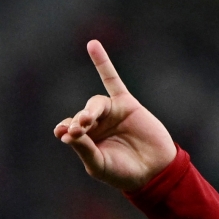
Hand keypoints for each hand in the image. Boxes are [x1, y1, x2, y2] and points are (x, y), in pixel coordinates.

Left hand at [54, 40, 175, 191]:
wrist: (154, 171)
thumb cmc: (123, 173)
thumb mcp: (98, 164)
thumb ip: (84, 148)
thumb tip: (67, 133)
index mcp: (85, 140)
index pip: (69, 129)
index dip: (65, 129)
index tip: (64, 133)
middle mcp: (96, 125)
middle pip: (81, 114)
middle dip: (79, 120)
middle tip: (80, 128)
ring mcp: (111, 113)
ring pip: (95, 103)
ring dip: (90, 110)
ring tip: (88, 121)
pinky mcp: (126, 104)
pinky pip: (113, 79)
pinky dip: (103, 62)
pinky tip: (92, 45)